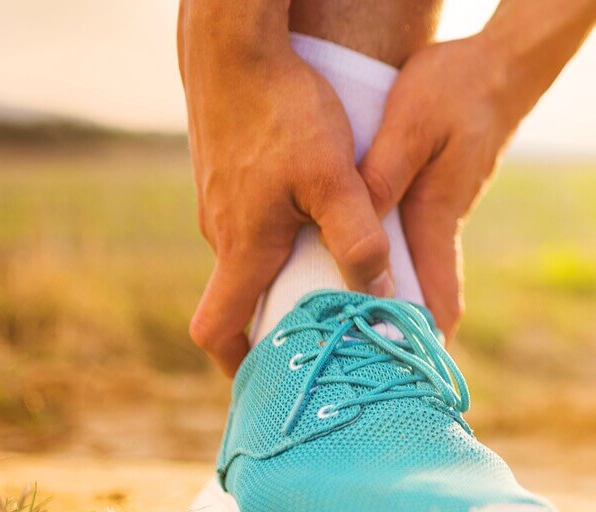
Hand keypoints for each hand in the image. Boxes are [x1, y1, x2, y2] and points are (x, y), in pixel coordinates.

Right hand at [183, 49, 392, 374]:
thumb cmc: (285, 110)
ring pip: (252, 253)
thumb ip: (357, 240)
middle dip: (279, 320)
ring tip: (337, 276)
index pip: (217, 329)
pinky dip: (281, 234)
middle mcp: (221, 229)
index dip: (239, 364)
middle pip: (242, 295)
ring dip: (285, 273)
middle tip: (329, 332)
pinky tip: (320, 216)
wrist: (236, 47)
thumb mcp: (334, 179)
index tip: (271, 380)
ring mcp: (219, 199)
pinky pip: (253, 219)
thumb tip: (377, 294)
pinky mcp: (226, 172)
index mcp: (243, 244)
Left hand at [358, 36, 549, 334]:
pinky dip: (395, 260)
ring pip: (418, 264)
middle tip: (371, 363)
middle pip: (427, 290)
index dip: (427, 340)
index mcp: (437, 214)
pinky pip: (414, 236)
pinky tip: (368, 261)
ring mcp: (446, 205)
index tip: (412, 380)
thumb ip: (382, 178)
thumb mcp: (409, 128)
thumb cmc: (455, 91)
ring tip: (357, 324)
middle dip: (404, 327)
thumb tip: (357, 235)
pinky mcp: (440, 188)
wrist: (501, 65)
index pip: (438, 295)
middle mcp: (444, 219)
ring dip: (397, 295)